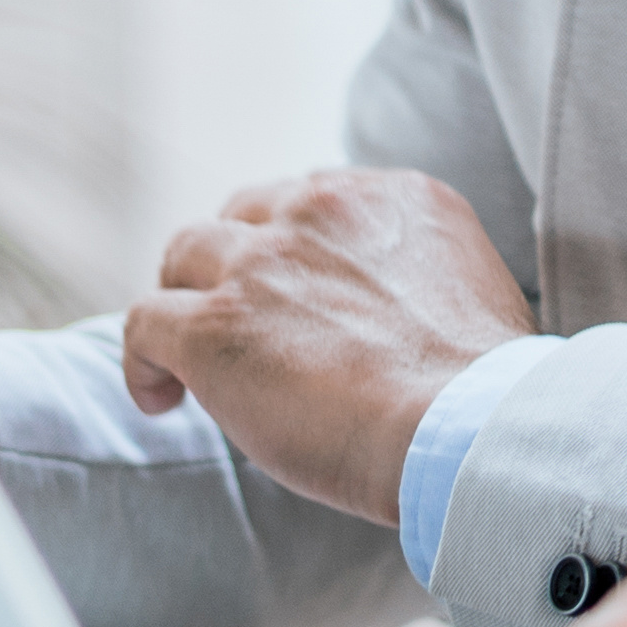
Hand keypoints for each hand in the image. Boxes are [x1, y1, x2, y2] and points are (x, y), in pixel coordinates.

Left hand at [115, 168, 533, 526]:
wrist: (466, 428)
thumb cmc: (482, 395)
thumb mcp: (472, 294)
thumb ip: (422, 282)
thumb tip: (396, 326)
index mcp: (394, 198)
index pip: (313, 199)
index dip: (290, 248)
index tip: (294, 296)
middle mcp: (322, 210)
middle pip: (242, 214)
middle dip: (231, 262)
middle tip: (236, 319)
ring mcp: (261, 263)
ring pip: (185, 254)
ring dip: (184, 300)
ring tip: (188, 359)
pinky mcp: (213, 325)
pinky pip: (146, 323)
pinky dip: (144, 362)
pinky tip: (160, 399)